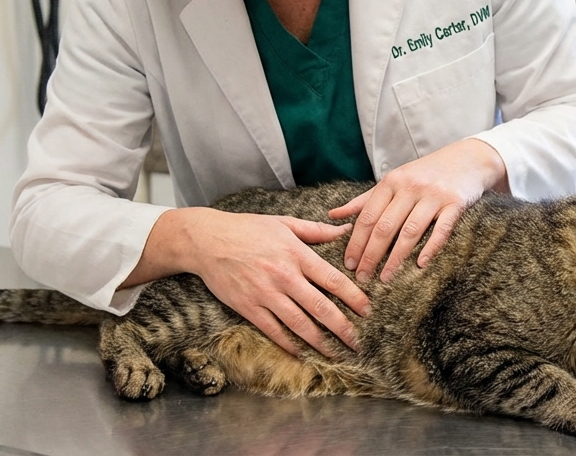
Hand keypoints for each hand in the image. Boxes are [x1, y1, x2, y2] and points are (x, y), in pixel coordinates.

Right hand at [173, 207, 370, 357]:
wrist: (207, 240)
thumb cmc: (247, 229)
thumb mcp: (283, 223)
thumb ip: (315, 230)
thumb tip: (345, 230)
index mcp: (296, 253)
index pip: (332, 279)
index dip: (353, 297)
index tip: (368, 311)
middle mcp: (284, 276)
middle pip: (320, 307)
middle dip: (342, 327)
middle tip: (358, 341)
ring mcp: (265, 293)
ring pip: (299, 324)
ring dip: (320, 341)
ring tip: (336, 353)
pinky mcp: (248, 306)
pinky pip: (272, 330)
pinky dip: (288, 344)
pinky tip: (301, 352)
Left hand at [329, 138, 506, 283]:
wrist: (468, 158)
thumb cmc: (426, 173)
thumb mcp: (395, 180)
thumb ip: (365, 200)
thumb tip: (333, 215)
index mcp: (391, 182)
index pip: (368, 216)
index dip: (356, 242)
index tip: (348, 264)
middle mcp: (410, 187)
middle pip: (385, 226)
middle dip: (371, 254)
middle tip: (362, 277)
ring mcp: (434, 194)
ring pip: (410, 231)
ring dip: (396, 258)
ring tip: (386, 278)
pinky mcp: (456, 203)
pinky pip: (442, 229)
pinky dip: (431, 248)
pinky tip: (420, 265)